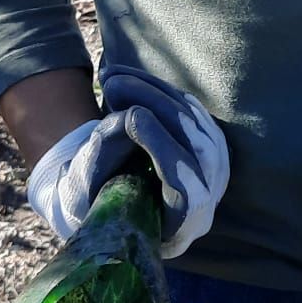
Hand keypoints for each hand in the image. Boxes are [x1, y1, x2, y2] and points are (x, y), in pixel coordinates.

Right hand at [26, 71, 228, 257]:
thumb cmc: (90, 199)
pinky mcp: (206, 137)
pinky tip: (124, 76)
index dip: (163, 148)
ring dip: (153, 91)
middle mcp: (208, 195)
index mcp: (184, 225)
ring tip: (111, 79)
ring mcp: (214, 164)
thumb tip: (129, 117)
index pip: (189, 188)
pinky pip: (188, 106)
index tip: (130, 116)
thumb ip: (105, 160)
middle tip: (113, 86)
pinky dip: (156, 88)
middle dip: (156, 107)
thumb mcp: (86, 189)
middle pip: (199, 146)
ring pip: (194, 119)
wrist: (102, 193)